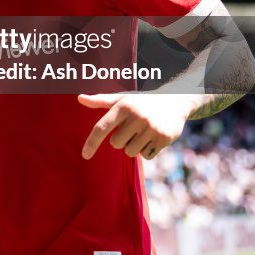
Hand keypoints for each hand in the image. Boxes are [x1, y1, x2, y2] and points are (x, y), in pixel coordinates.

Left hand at [78, 93, 195, 160]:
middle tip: (132, 127)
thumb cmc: (141, 101)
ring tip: (143, 132)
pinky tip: (153, 137)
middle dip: (122, 139)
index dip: (92, 142)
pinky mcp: (164, 138)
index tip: (85, 155)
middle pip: (116, 144)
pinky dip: (147, 150)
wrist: (175, 100)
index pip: (102, 127)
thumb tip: (79, 98)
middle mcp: (137, 116)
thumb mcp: (122, 99)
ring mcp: (151, 127)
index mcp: (123, 106)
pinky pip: (146, 156)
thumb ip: (100, 100)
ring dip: (134, 146)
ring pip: (131, 152)